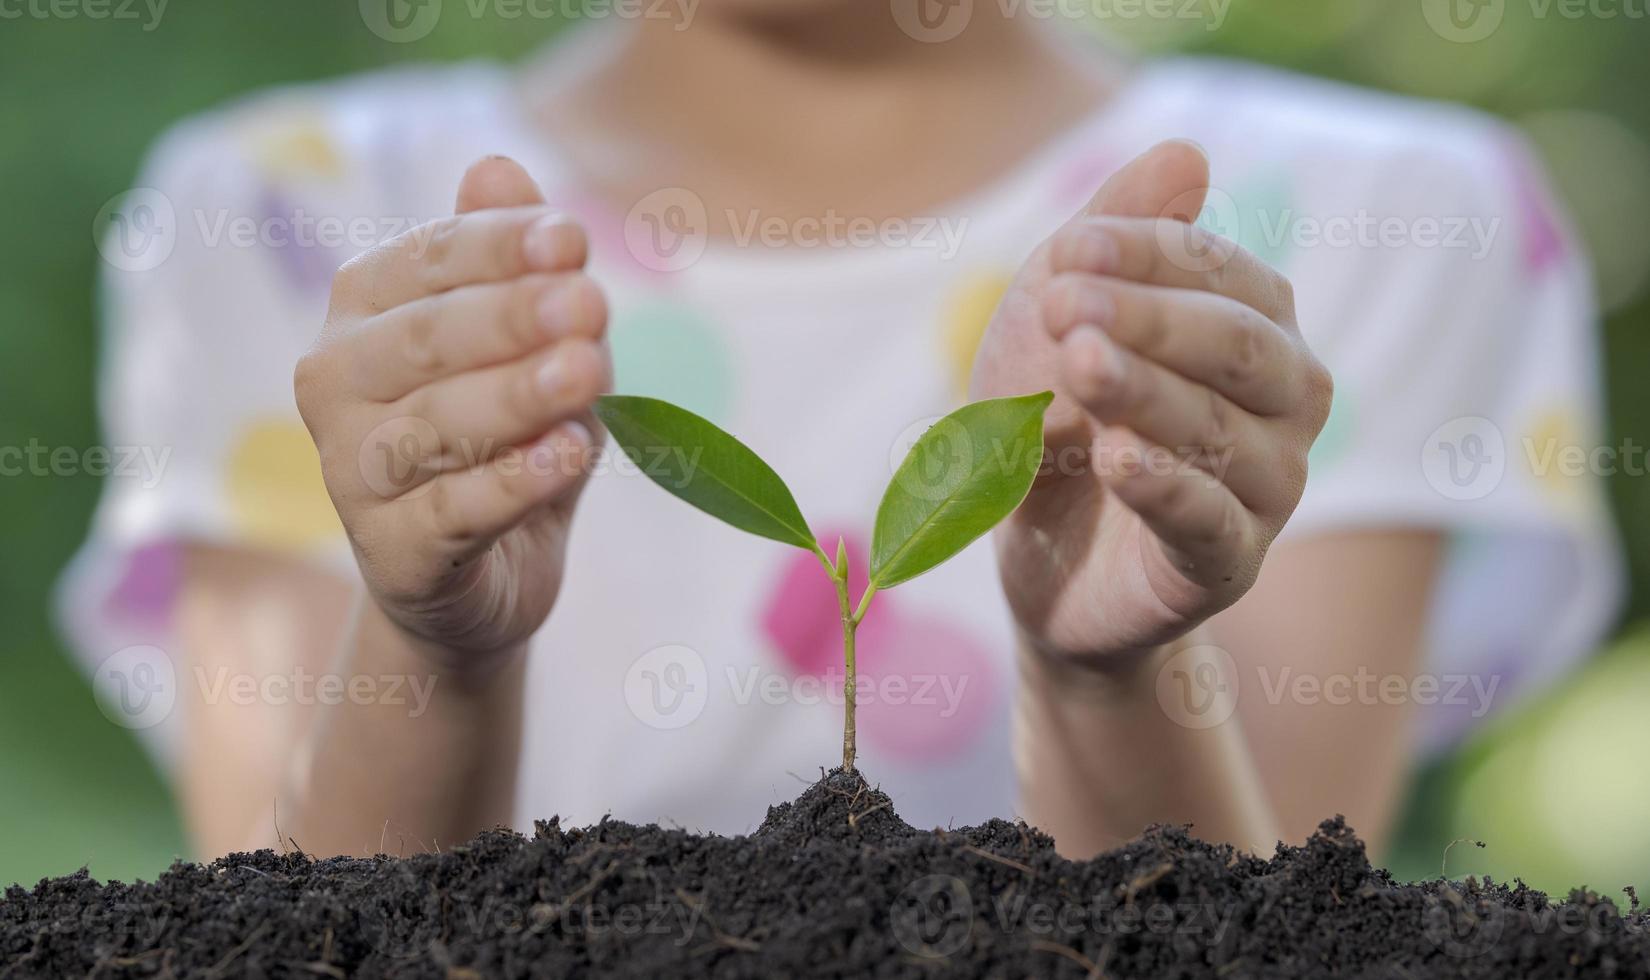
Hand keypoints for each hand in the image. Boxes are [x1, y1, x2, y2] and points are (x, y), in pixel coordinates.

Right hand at [295, 157, 610, 664]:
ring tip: (587, 372)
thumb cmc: (506, 437)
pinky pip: (454, 510)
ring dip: (516, 395)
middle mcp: (336, 382)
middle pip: (427, 339)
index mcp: (364, 310)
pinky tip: (566, 454)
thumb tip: (498, 164)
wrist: (486, 575)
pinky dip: (512, 482)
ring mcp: (353, 472)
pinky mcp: (392, 552)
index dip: (500, 247)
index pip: (431, 260)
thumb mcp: (528, 346)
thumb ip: (515, 265)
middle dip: (512, 317)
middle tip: (590, 303)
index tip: (573, 239)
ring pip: (436, 425)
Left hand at [971, 141, 1332, 663]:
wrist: (1041, 558)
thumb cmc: (1056, 418)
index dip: (1148, 255)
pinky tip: (1115, 456)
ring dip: (1147, 392)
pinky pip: (1209, 522)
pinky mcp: (1224, 566)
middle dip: (1150, 317)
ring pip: (1222, 432)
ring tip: (1080, 364)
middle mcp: (1284, 401)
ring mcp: (1266, 487)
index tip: (1069, 251)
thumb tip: (1186, 151)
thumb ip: (1113, 237)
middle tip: (1063, 304)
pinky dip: (1165, 486)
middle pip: (1237, 345)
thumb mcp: (1056, 319)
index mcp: (1255, 326)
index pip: (1220, 272)